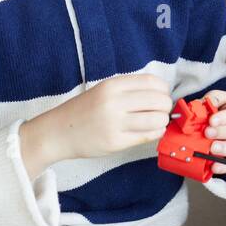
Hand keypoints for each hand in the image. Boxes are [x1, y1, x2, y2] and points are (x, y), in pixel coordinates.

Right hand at [20, 73, 172, 179]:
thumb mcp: (104, 90)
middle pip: (158, 100)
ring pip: (156, 119)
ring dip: (163, 121)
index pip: (152, 82)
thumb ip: (129, 90)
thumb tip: (161, 93)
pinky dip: (156, 133)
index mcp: (112, 85)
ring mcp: (115, 123)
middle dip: (166, 106)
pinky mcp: (115, 142)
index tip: (163, 95)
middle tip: (162, 111)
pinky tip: (153, 131)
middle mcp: (114, 102)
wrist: (59, 132)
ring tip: (158, 122)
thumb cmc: (85, 110)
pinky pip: (147, 136)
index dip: (164, 89)